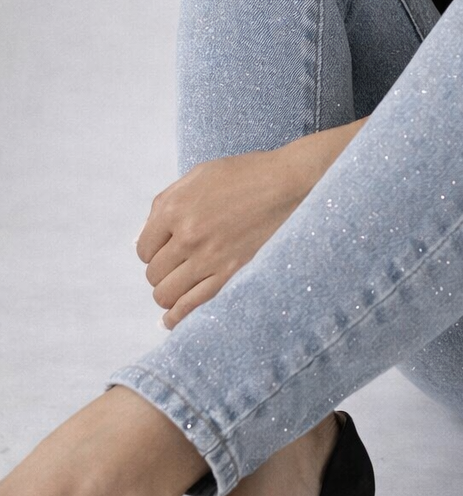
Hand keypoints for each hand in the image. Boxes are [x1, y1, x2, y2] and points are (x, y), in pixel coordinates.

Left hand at [135, 144, 323, 329]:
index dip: (151, 252)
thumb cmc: (243, 175)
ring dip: (168, 292)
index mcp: (175, 208)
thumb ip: (165, 204)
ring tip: (179, 285)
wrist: (286, 182)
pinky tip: (171, 320)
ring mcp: (209, 258)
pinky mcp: (230, 273)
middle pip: (154, 274)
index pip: (143, 249)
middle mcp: (187, 235)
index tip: (164, 250)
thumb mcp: (197, 176)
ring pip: (167, 294)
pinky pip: (193, 306)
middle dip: (161, 271)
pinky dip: (176, 318)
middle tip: (176, 264)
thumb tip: (142, 236)